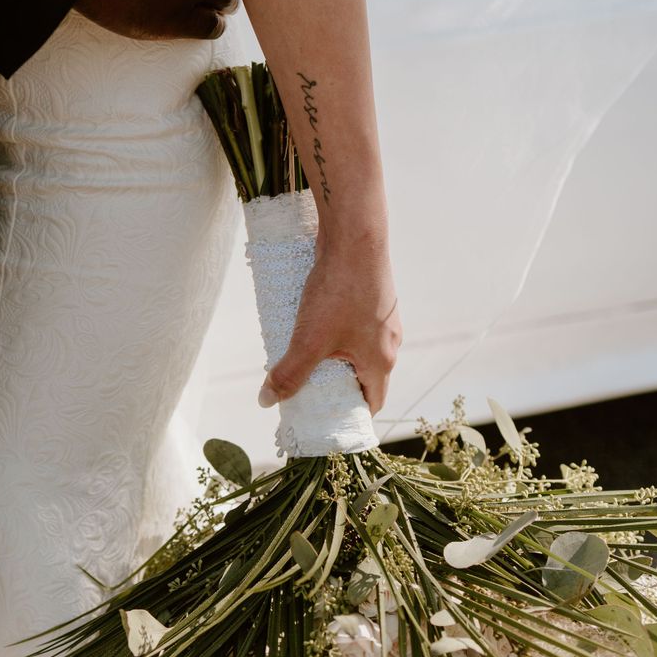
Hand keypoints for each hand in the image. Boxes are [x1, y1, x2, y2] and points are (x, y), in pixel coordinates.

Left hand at [259, 233, 401, 415]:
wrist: (355, 236)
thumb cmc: (338, 291)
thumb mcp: (308, 340)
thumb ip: (289, 374)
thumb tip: (266, 401)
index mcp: (381, 361)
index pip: (372, 402)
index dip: (350, 415)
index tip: (327, 419)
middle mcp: (390, 341)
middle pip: (366, 376)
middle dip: (339, 386)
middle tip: (310, 389)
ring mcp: (384, 317)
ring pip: (360, 348)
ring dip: (337, 357)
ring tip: (307, 355)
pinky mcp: (373, 296)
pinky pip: (357, 325)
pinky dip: (338, 331)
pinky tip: (315, 320)